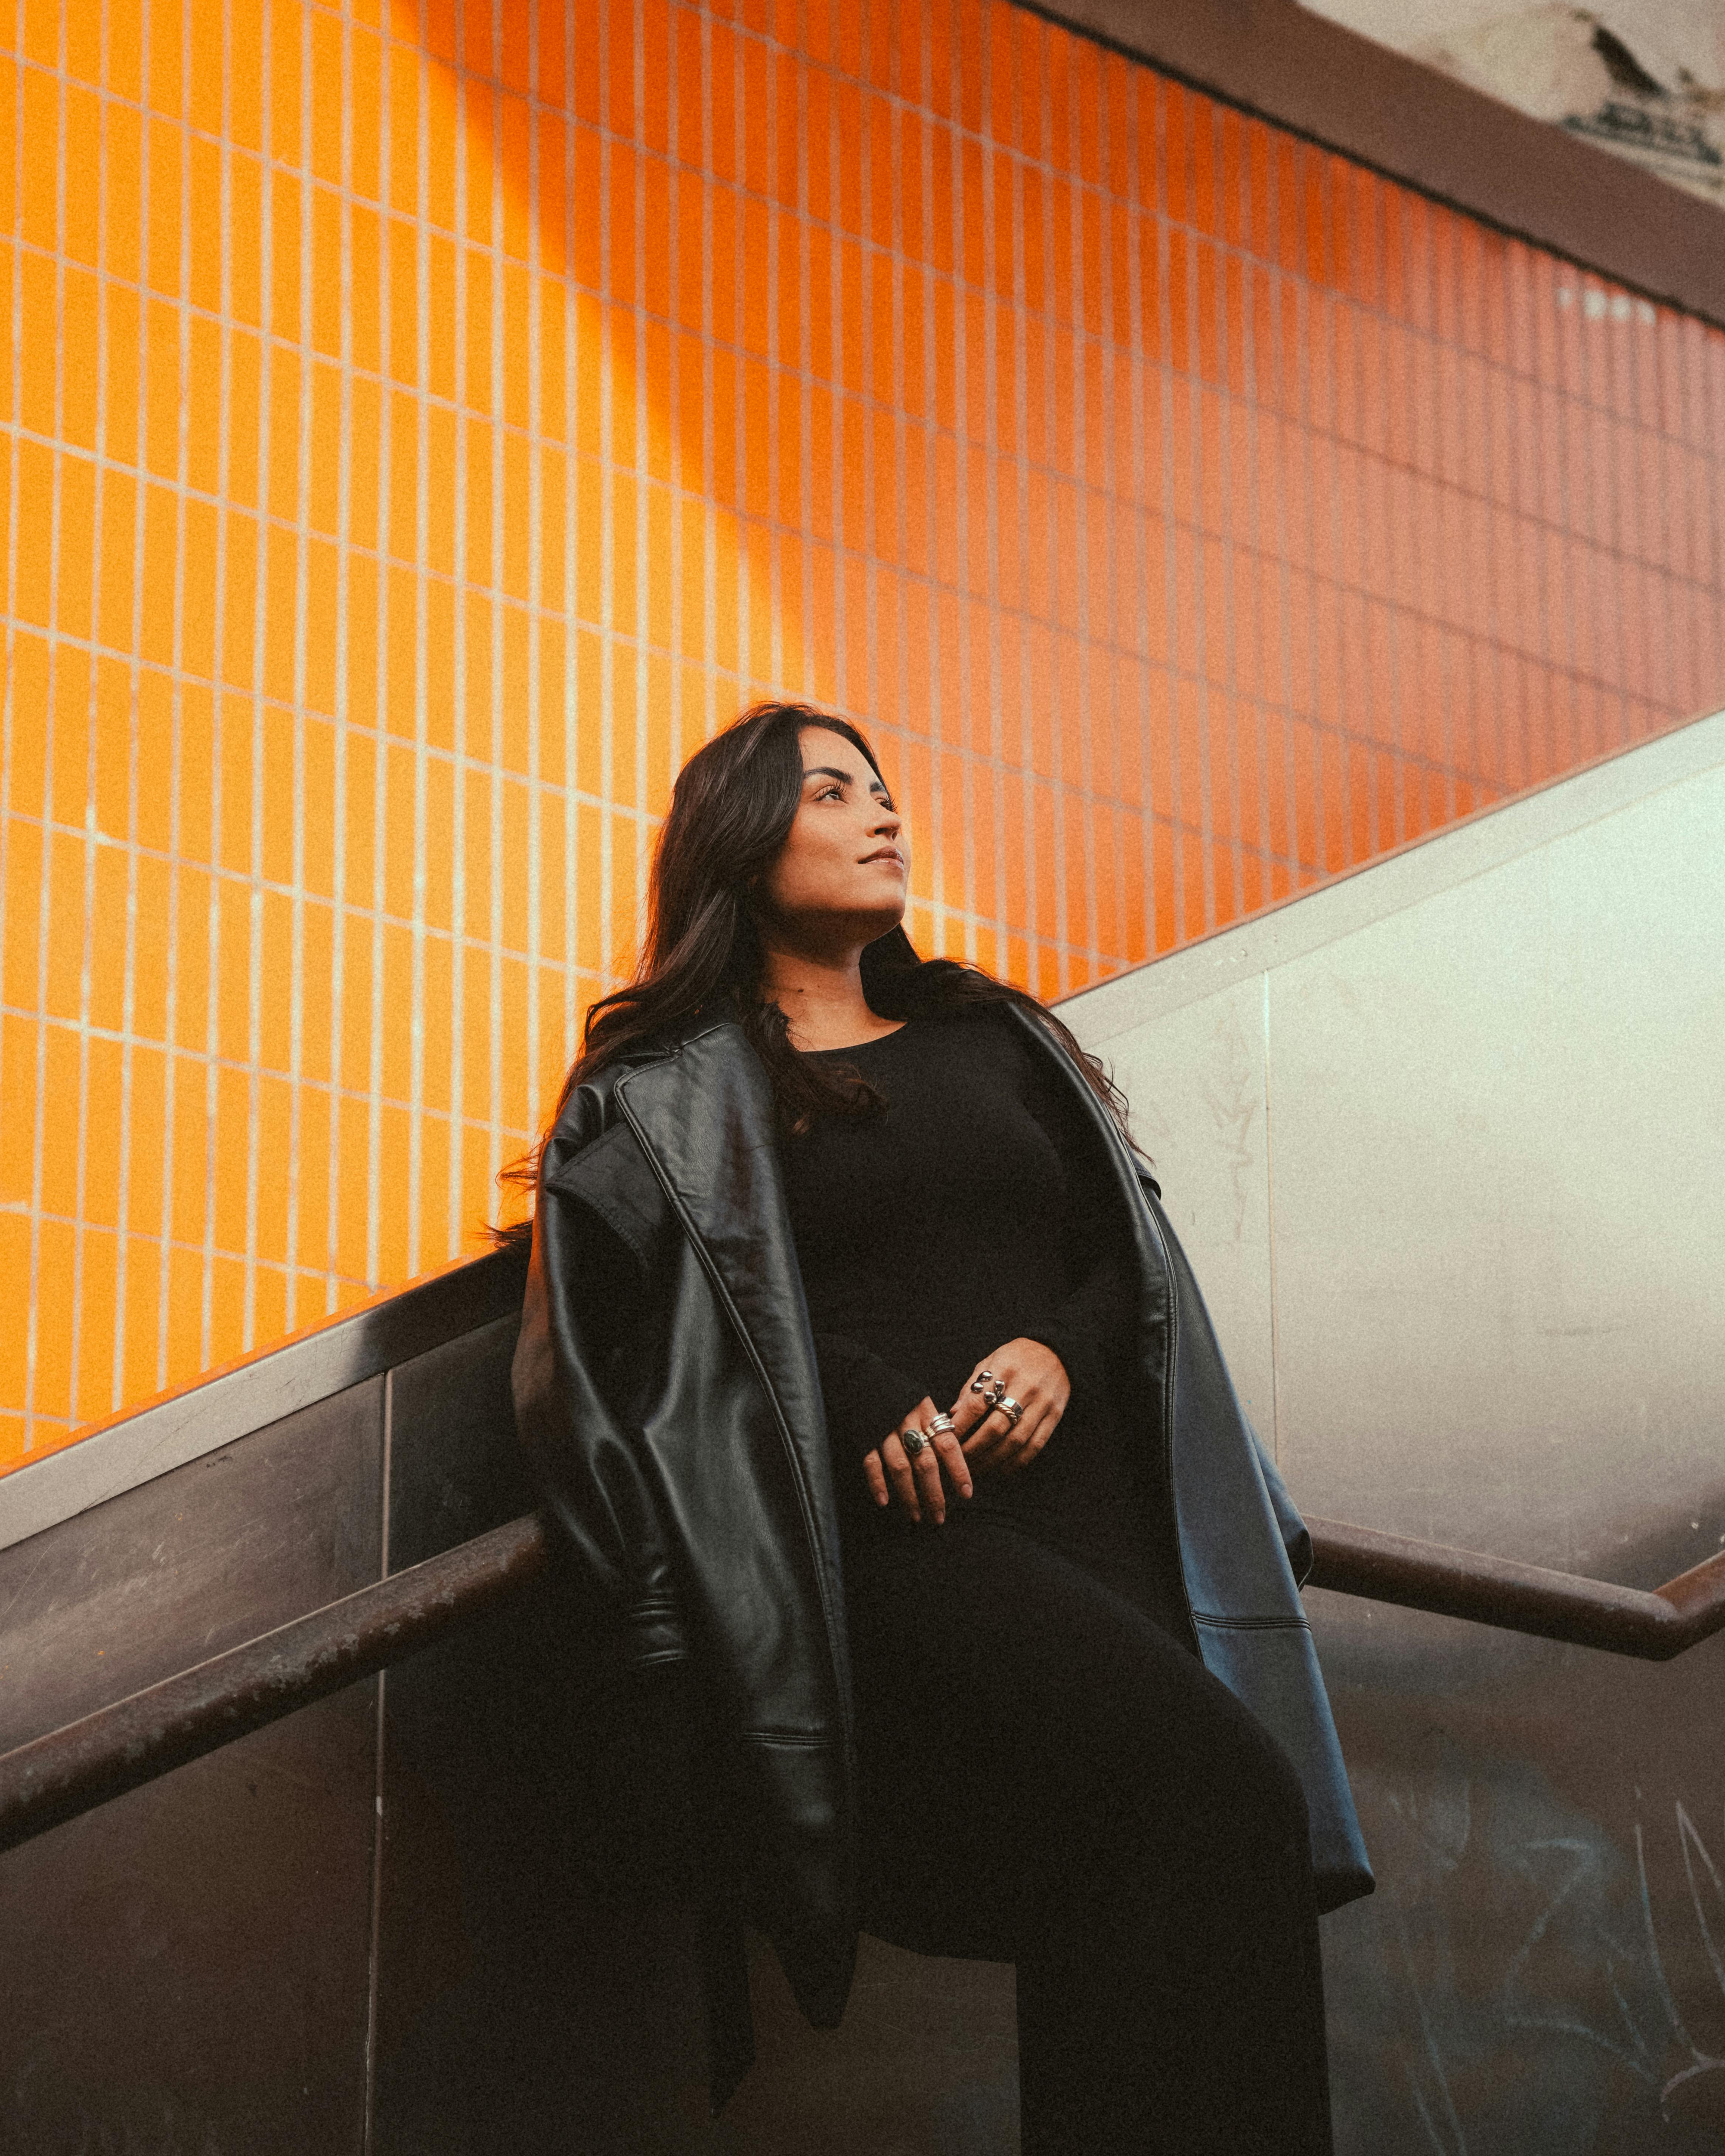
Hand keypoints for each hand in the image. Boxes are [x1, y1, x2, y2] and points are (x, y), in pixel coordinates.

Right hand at [862, 1396, 973, 1524]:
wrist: (862, 1375)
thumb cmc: (898, 1394)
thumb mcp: (922, 1402)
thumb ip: (936, 1425)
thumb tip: (958, 1452)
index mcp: (926, 1413)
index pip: (948, 1445)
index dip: (958, 1470)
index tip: (966, 1494)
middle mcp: (908, 1422)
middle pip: (925, 1462)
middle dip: (934, 1493)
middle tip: (940, 1518)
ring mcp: (885, 1431)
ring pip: (900, 1467)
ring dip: (909, 1495)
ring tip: (916, 1517)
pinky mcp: (865, 1436)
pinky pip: (871, 1463)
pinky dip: (877, 1483)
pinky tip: (884, 1502)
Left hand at [950, 1340, 1068, 1474]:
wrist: (1056, 1350)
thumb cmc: (1016, 1357)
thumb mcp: (990, 1361)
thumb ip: (972, 1387)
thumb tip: (952, 1415)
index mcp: (1004, 1370)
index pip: (977, 1403)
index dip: (961, 1425)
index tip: (947, 1439)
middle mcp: (1025, 1388)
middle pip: (996, 1428)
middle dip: (974, 1449)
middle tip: (959, 1460)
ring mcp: (1042, 1404)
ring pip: (1015, 1441)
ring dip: (993, 1460)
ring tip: (977, 1468)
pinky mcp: (1055, 1415)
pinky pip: (1035, 1445)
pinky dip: (1017, 1462)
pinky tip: (1002, 1468)